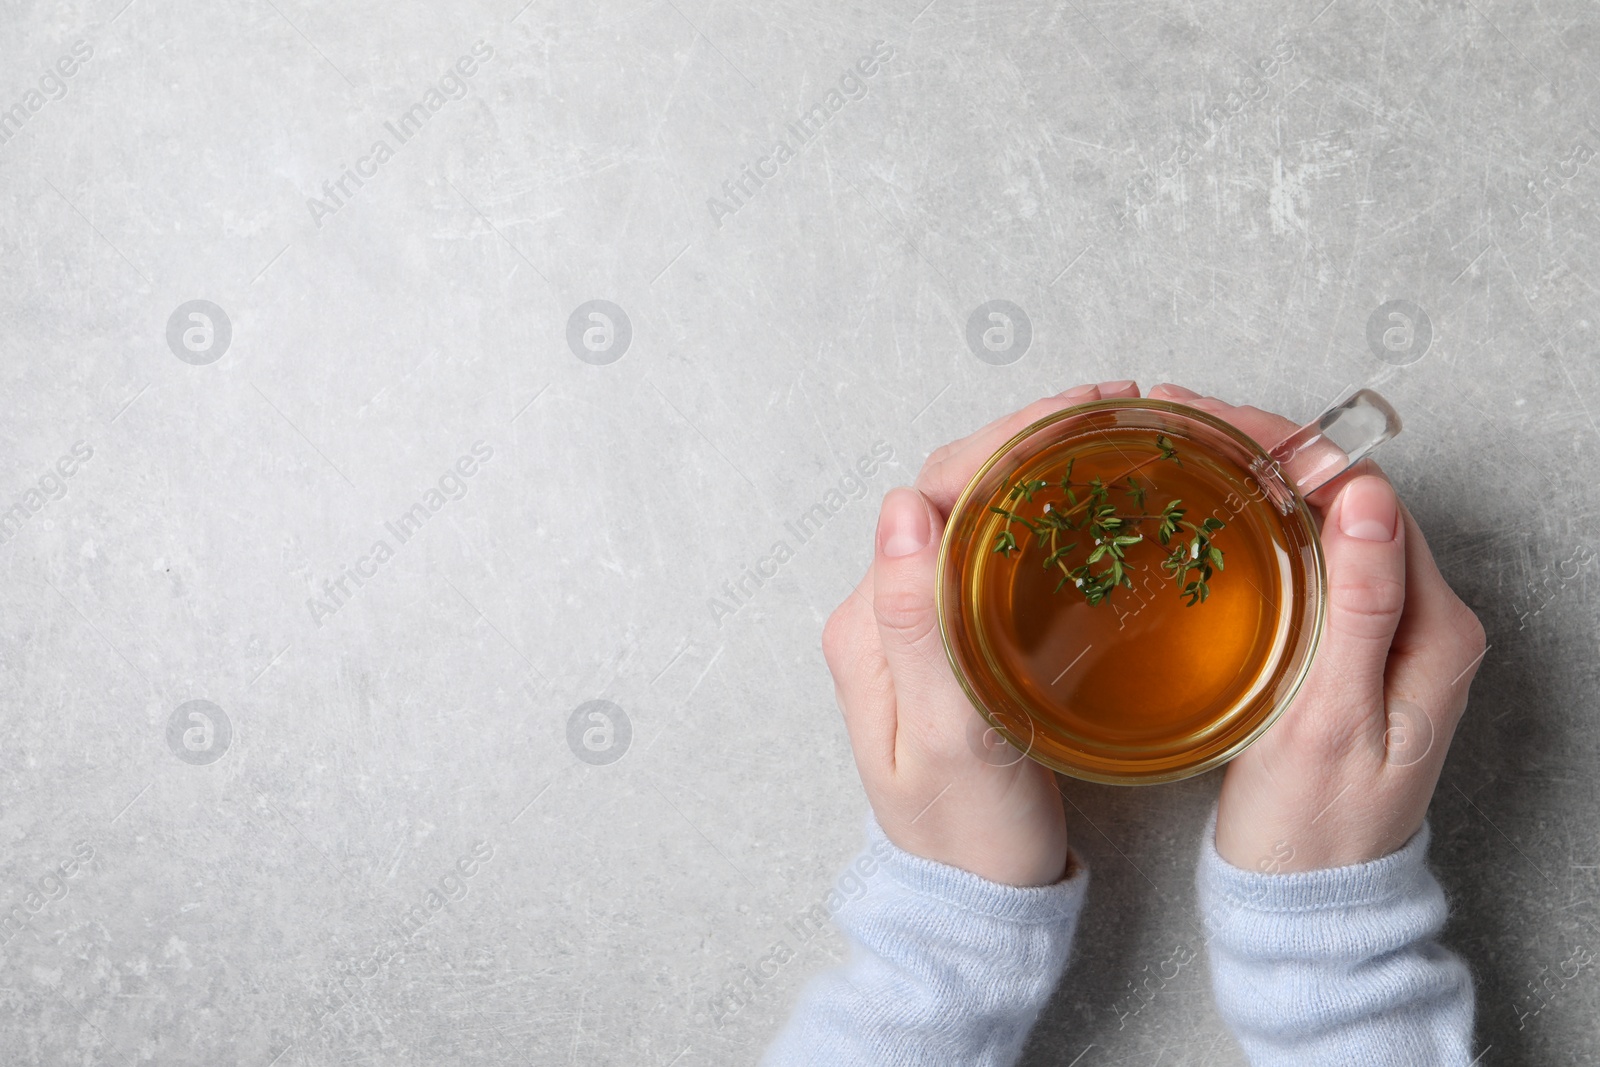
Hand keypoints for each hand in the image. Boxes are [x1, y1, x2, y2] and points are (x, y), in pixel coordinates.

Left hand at [821, 380, 1140, 884]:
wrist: (974, 903)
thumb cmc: (967, 838)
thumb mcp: (947, 741)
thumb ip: (918, 627)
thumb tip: (900, 508)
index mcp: (870, 623)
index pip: (933, 495)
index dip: (1007, 441)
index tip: (1082, 413)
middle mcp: (886, 610)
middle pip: (955, 490)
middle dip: (1030, 436)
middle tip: (1116, 406)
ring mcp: (922, 622)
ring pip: (979, 513)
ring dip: (1039, 463)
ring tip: (1113, 431)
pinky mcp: (958, 640)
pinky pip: (997, 552)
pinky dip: (1046, 510)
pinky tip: (1092, 498)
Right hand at [1145, 383, 1488, 871]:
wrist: (1307, 900)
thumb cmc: (1315, 826)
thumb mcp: (1333, 718)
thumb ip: (1362, 606)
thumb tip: (1367, 497)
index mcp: (1436, 629)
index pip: (1370, 498)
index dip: (1294, 447)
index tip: (1218, 422)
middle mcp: (1423, 620)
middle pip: (1349, 500)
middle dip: (1268, 448)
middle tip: (1180, 421)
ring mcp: (1386, 633)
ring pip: (1326, 525)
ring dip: (1259, 479)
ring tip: (1184, 449)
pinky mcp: (1349, 649)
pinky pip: (1312, 563)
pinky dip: (1261, 527)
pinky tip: (1211, 514)